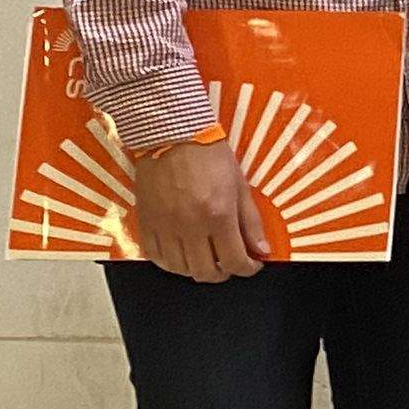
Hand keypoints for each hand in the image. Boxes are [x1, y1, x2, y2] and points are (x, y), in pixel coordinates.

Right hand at [134, 137, 265, 283]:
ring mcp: (165, 226)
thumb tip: (261, 250)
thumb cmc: (208, 155)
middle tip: (229, 263)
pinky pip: (154, 256)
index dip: (247, 269)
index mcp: (218, 215)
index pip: (234, 261)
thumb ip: (251, 222)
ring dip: (195, 269)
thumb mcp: (240, 186)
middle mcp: (189, 226)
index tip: (252, 265)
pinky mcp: (146, 222)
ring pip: (179, 269)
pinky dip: (169, 262)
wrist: (171, 135)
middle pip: (205, 272)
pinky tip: (181, 254)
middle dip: (222, 273)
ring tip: (206, 258)